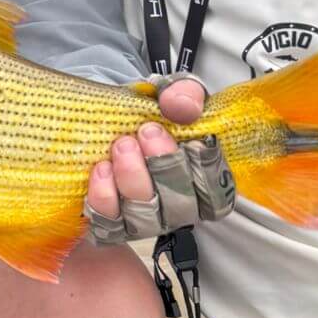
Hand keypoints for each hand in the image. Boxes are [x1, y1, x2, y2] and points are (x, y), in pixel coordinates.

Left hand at [86, 72, 235, 241]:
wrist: (114, 121)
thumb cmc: (155, 112)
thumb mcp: (175, 93)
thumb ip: (187, 94)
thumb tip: (181, 107)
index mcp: (203, 181)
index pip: (215, 194)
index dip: (202, 167)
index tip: (190, 137)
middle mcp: (178, 207)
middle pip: (179, 207)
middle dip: (163, 166)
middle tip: (146, 132)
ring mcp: (146, 220)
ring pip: (145, 218)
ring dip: (132, 179)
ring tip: (121, 146)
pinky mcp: (114, 224)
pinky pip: (110, 223)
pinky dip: (104, 197)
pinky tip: (101, 169)